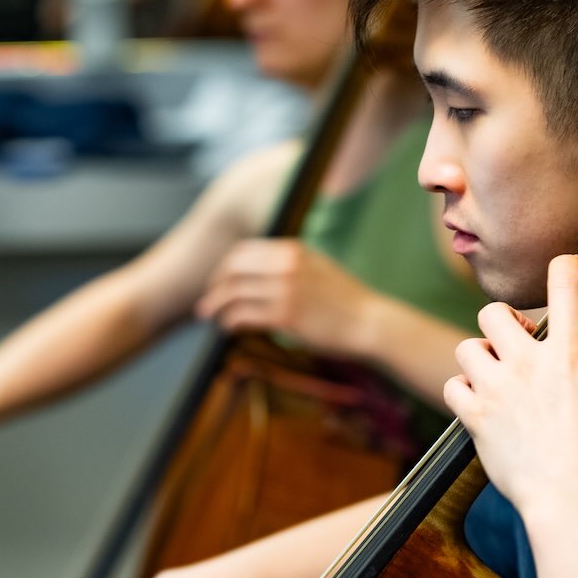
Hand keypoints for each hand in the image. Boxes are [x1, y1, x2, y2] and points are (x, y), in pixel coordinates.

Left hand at [195, 240, 377, 358]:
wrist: (370, 322)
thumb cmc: (344, 300)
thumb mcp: (317, 266)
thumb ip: (289, 263)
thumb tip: (257, 268)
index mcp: (292, 250)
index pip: (242, 252)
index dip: (223, 269)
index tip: (218, 283)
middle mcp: (287, 265)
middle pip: (232, 270)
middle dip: (214, 287)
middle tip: (207, 303)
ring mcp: (286, 290)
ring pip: (234, 294)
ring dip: (217, 307)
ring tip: (212, 318)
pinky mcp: (287, 316)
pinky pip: (244, 316)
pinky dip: (230, 322)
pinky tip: (229, 328)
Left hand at [445, 255, 577, 520]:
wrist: (572, 501)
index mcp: (569, 356)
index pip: (564, 289)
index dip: (564, 267)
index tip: (565, 263)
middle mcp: (528, 365)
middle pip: (492, 312)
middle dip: (503, 322)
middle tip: (518, 344)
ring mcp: (498, 390)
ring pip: (467, 347)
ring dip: (480, 358)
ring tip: (498, 379)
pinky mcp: (476, 417)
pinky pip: (454, 386)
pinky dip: (464, 391)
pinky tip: (482, 404)